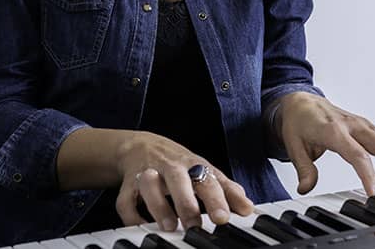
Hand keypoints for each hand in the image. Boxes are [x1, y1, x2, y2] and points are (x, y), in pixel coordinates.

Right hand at [114, 131, 252, 230]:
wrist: (143, 146)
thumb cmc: (181, 165)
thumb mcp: (205, 172)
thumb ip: (227, 189)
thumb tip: (248, 207)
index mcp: (193, 165)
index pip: (208, 179)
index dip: (217, 198)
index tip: (224, 217)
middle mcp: (171, 167)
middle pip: (179, 179)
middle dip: (186, 202)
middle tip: (195, 225)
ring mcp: (149, 173)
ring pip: (150, 185)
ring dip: (159, 206)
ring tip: (169, 226)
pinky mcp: (129, 184)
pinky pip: (125, 199)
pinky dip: (131, 215)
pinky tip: (141, 227)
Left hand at [277, 92, 374, 198]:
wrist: (302, 102)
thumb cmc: (299, 122)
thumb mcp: (293, 146)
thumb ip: (303, 169)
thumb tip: (305, 188)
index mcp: (333, 130)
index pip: (358, 155)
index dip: (369, 176)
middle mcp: (352, 125)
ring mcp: (363, 124)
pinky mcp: (368, 126)